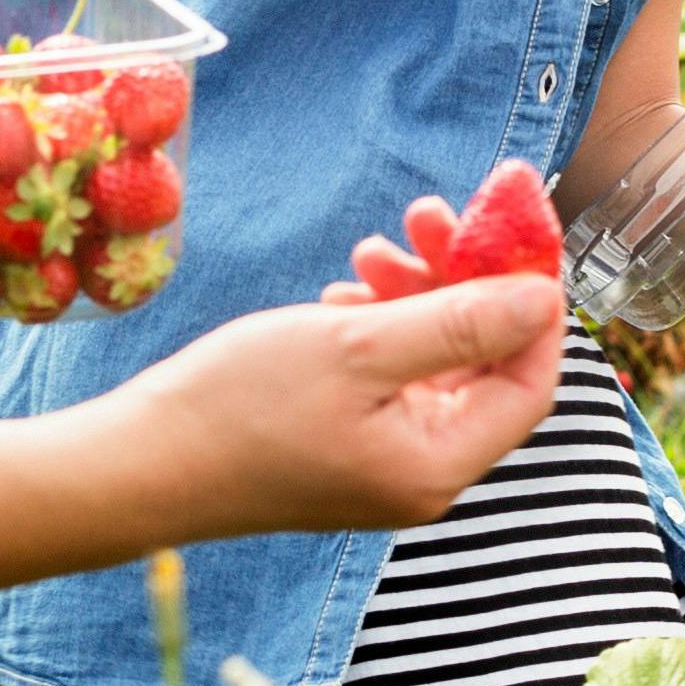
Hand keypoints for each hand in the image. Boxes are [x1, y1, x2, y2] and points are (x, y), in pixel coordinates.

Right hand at [138, 275, 567, 532]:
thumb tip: (545, 300)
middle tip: (426, 213)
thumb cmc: (241, 407)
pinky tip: (339, 294)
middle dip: (458, 282)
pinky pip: (386, 376)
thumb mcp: (360, 346)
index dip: (531, 306)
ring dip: (410, 294)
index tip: (513, 233)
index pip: (528, 382)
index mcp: (438, 463)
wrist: (138, 463)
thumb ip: (461, 322)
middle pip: (478, 364)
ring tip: (365, 250)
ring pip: (428, 361)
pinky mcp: (341, 443)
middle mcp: (420, 472)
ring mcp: (379, 460)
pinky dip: (374, 326)